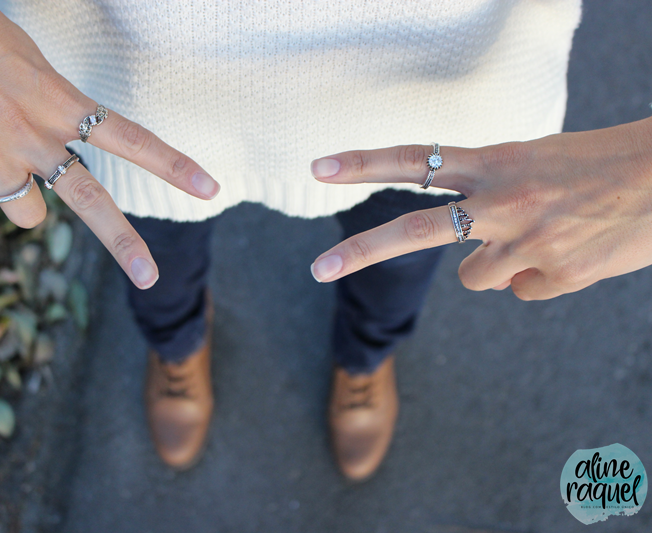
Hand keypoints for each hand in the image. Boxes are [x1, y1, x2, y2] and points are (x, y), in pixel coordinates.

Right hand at [0, 0, 219, 288]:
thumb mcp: (31, 66)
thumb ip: (53, 118)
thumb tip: (49, 169)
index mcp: (59, 100)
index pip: (130, 138)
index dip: (173, 165)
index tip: (210, 188)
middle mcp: (30, 132)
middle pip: (89, 200)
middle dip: (123, 244)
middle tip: (150, 278)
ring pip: (26, 213)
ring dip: (21, 194)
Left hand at [310, 117, 651, 299]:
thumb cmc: (598, 168)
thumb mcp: (533, 164)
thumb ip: (489, 202)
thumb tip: (473, 273)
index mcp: (495, 161)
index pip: (415, 158)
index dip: (363, 163)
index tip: (318, 167)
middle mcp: (501, 201)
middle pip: (415, 230)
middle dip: (361, 252)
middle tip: (317, 268)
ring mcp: (525, 243)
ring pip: (476, 279)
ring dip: (498, 266)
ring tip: (548, 236)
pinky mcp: (553, 276)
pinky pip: (521, 291)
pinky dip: (538, 279)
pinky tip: (573, 254)